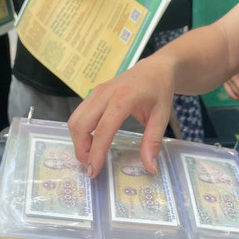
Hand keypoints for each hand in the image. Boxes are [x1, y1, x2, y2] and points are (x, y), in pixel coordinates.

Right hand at [69, 57, 173, 178]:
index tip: (94, 171)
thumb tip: (150, 168)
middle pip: (81, 124)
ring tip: (90, 156)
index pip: (103, 129)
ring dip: (78, 140)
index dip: (96, 152)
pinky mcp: (94, 93)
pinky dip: (80, 131)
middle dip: (81, 149)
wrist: (155, 68)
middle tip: (91, 167)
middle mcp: (105, 93)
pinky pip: (79, 114)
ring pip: (76, 119)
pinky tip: (91, 142)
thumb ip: (153, 141)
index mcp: (124, 98)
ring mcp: (97, 91)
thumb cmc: (160, 90)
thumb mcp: (162, 116)